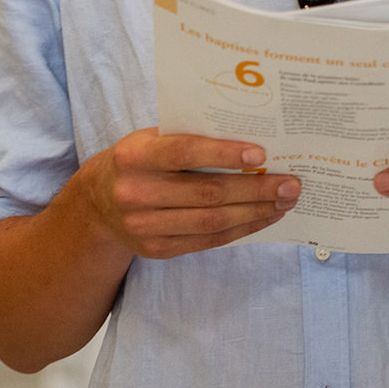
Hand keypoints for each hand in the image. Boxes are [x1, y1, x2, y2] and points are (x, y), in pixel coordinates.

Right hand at [78, 128, 300, 259]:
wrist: (97, 202)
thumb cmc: (138, 160)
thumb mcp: (151, 139)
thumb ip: (189, 137)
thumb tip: (251, 143)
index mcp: (135, 156)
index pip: (185, 152)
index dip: (224, 154)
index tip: (261, 154)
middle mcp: (136, 193)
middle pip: (207, 193)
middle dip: (255, 189)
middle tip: (291, 183)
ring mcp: (144, 227)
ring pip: (212, 221)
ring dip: (255, 212)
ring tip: (285, 201)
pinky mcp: (157, 250)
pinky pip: (208, 241)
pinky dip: (241, 229)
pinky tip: (263, 217)